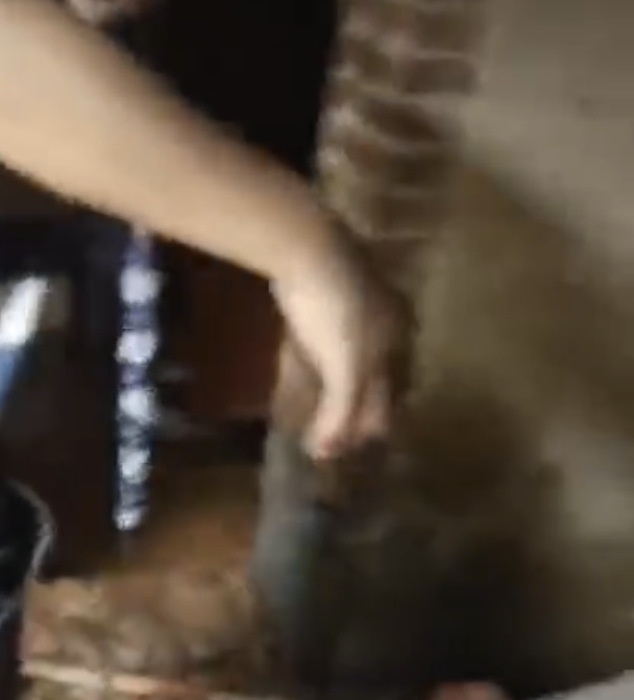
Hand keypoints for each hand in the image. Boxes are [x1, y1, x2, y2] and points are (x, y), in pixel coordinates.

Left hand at [273, 224, 407, 461]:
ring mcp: (358, 305)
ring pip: (352, 358)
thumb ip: (341, 412)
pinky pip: (326, 339)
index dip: (370, 426)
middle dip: (357, 408)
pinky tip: (299, 368)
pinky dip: (315, 361)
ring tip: (315, 408)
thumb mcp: (345, 368)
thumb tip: (327, 453)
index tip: (349, 449)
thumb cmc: (334, 311)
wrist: (305, 245)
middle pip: (376, 378)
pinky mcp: (327, 293)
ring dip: (335, 385)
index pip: (392, 397)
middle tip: (332, 434)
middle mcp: (388, 323)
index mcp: (400, 341)